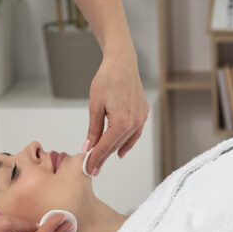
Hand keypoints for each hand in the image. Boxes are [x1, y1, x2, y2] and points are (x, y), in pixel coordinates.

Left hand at [83, 52, 148, 175]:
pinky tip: (120, 149)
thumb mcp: (95, 106)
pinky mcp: (144, 113)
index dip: (96, 158)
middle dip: (103, 157)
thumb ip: (93, 129)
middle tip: (93, 168)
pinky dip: (127, 142)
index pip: (106, 146)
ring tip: (103, 161)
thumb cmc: (107, 80)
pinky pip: (135, 133)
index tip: (89, 169)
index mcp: (121, 122)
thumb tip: (88, 147)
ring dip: (114, 151)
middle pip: (116, 145)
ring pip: (126, 141)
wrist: (122, 63)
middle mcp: (135, 122)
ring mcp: (141, 118)